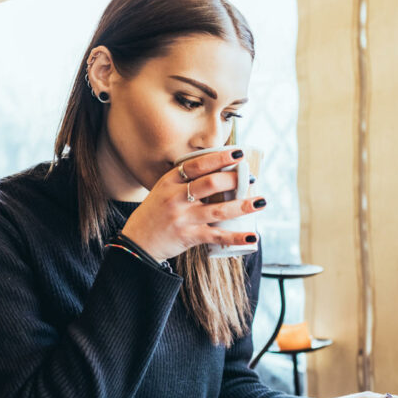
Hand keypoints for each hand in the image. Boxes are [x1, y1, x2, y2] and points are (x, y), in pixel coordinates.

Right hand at [120, 149, 264, 261]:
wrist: (137, 243)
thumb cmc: (154, 214)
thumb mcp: (163, 191)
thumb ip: (185, 181)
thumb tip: (219, 172)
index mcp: (169, 182)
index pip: (197, 165)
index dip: (219, 158)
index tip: (237, 153)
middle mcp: (176, 198)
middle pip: (210, 184)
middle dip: (234, 179)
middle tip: (250, 177)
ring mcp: (182, 218)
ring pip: (218, 210)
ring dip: (242, 206)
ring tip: (261, 201)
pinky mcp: (188, 237)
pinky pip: (217, 236)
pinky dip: (236, 237)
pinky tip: (252, 236)